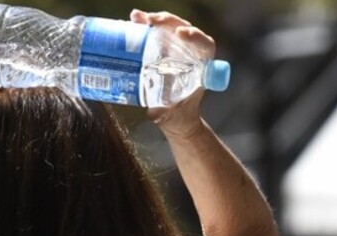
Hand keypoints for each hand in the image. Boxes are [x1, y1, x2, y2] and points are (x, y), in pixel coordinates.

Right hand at [130, 9, 213, 139]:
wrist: (174, 116)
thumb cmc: (178, 116)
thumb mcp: (170, 116)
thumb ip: (163, 114)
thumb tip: (153, 112)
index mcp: (200, 66)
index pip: (204, 45)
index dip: (195, 37)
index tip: (181, 34)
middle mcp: (190, 54)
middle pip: (184, 29)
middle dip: (168, 22)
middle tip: (150, 21)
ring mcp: (176, 50)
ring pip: (170, 28)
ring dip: (154, 20)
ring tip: (136, 17)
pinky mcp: (163, 50)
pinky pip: (156, 33)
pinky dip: (145, 25)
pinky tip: (132, 21)